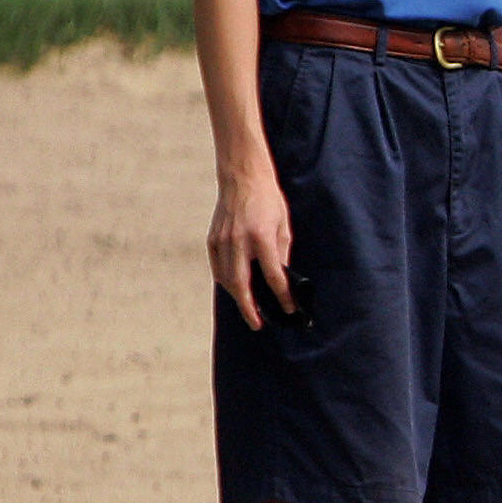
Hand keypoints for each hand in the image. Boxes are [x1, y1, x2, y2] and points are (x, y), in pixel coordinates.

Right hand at [209, 163, 293, 329]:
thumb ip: (282, 252)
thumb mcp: (283, 225)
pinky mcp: (212, 239)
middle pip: (242, 284)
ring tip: (249, 309)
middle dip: (249, 307)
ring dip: (237, 297)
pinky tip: (235, 289)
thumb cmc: (267, 200)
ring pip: (227, 279)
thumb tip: (282, 276)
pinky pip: (218, 267)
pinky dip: (225, 281)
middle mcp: (239, 241)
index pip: (273, 275)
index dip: (282, 295)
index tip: (289, 307)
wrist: (242, 178)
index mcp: (261, 237)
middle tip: (257, 323)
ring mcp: (222, 241)